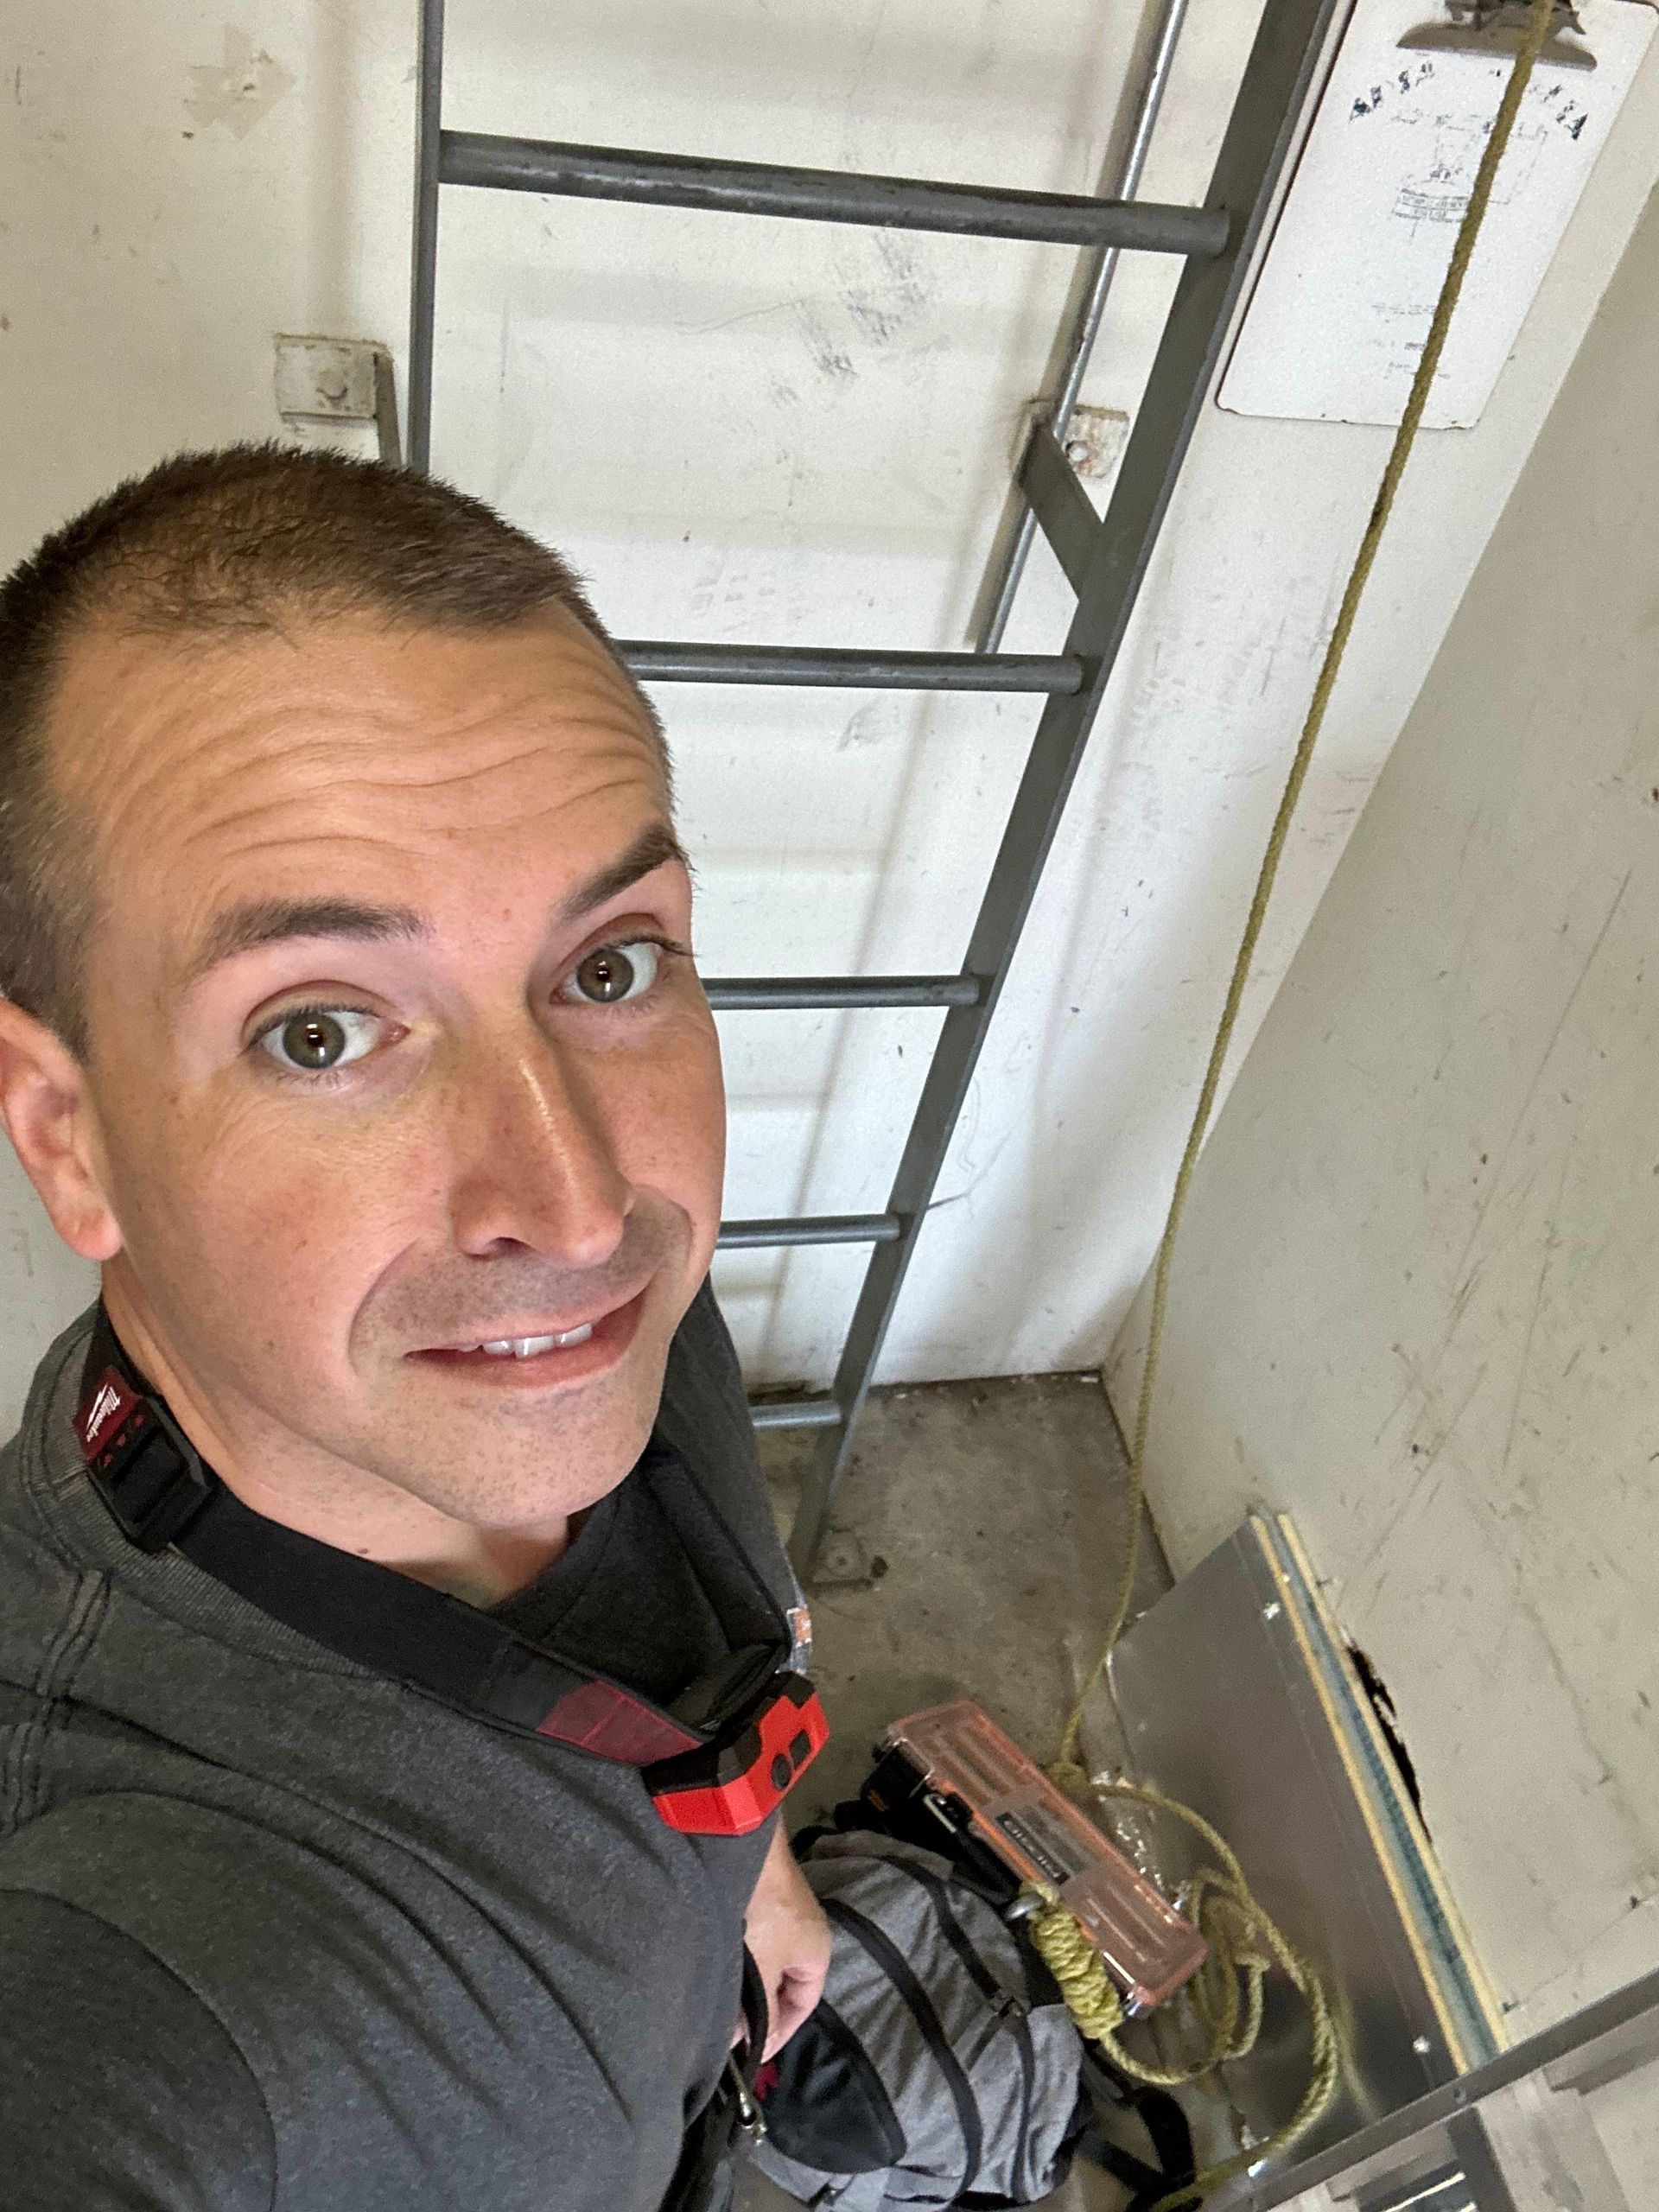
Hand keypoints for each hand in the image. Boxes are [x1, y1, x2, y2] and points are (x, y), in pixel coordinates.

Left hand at [741, 1821, 831, 2060]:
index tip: (753, 2054)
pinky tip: (715, 1974)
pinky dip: (737, 1965)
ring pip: (764, 1966)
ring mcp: (780, 1918)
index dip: (781, 2033)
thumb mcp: (766, 1968)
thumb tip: (757, 2043)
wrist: (742, 1848)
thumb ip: (764, 2010)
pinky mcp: (757, 1903)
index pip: (803, 2005)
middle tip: (728, 2035)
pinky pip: (751, 1947)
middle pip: (783, 1986)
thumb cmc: (762, 1912)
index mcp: (817, 1953)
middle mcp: (803, 1936)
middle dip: (758, 2012)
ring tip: (718, 2010)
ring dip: (744, 1988)